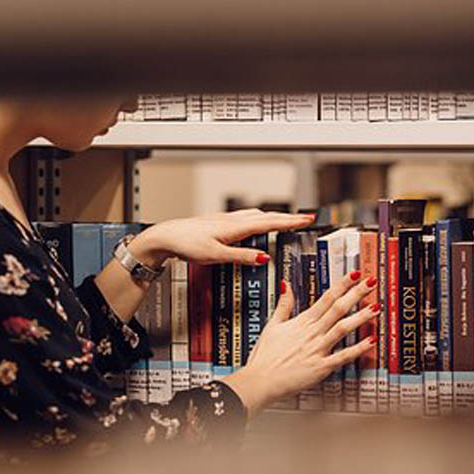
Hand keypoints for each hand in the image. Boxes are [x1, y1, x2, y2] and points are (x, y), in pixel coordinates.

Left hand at [128, 209, 314, 267]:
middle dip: (287, 218)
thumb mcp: (216, 255)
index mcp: (235, 227)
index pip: (269, 222)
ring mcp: (225, 219)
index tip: (307, 219)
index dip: (290, 221)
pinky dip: (258, 219)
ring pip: (255, 215)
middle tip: (304, 219)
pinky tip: (255, 223)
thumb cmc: (186, 244)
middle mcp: (232, 220)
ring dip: (273, 217)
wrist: (166, 236)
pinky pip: (245, 218)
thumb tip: (264, 258)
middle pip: (266, 216)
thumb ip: (241, 256)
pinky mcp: (218, 222)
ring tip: (286, 220)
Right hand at [221, 271, 380, 418]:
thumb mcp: (272, 325)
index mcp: (302, 322)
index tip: (354, 275)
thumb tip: (285, 284)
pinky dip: (357, 349)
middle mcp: (312, 333)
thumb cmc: (265, 356)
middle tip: (371, 282)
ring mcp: (317, 349)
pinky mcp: (321, 367)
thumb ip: (283, 304)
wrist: (260, 380)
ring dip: (360, 317)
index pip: (326, 298)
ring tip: (376, 307)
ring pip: (343, 329)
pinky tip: (371, 341)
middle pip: (338, 309)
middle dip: (356, 294)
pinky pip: (342, 356)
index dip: (341, 285)